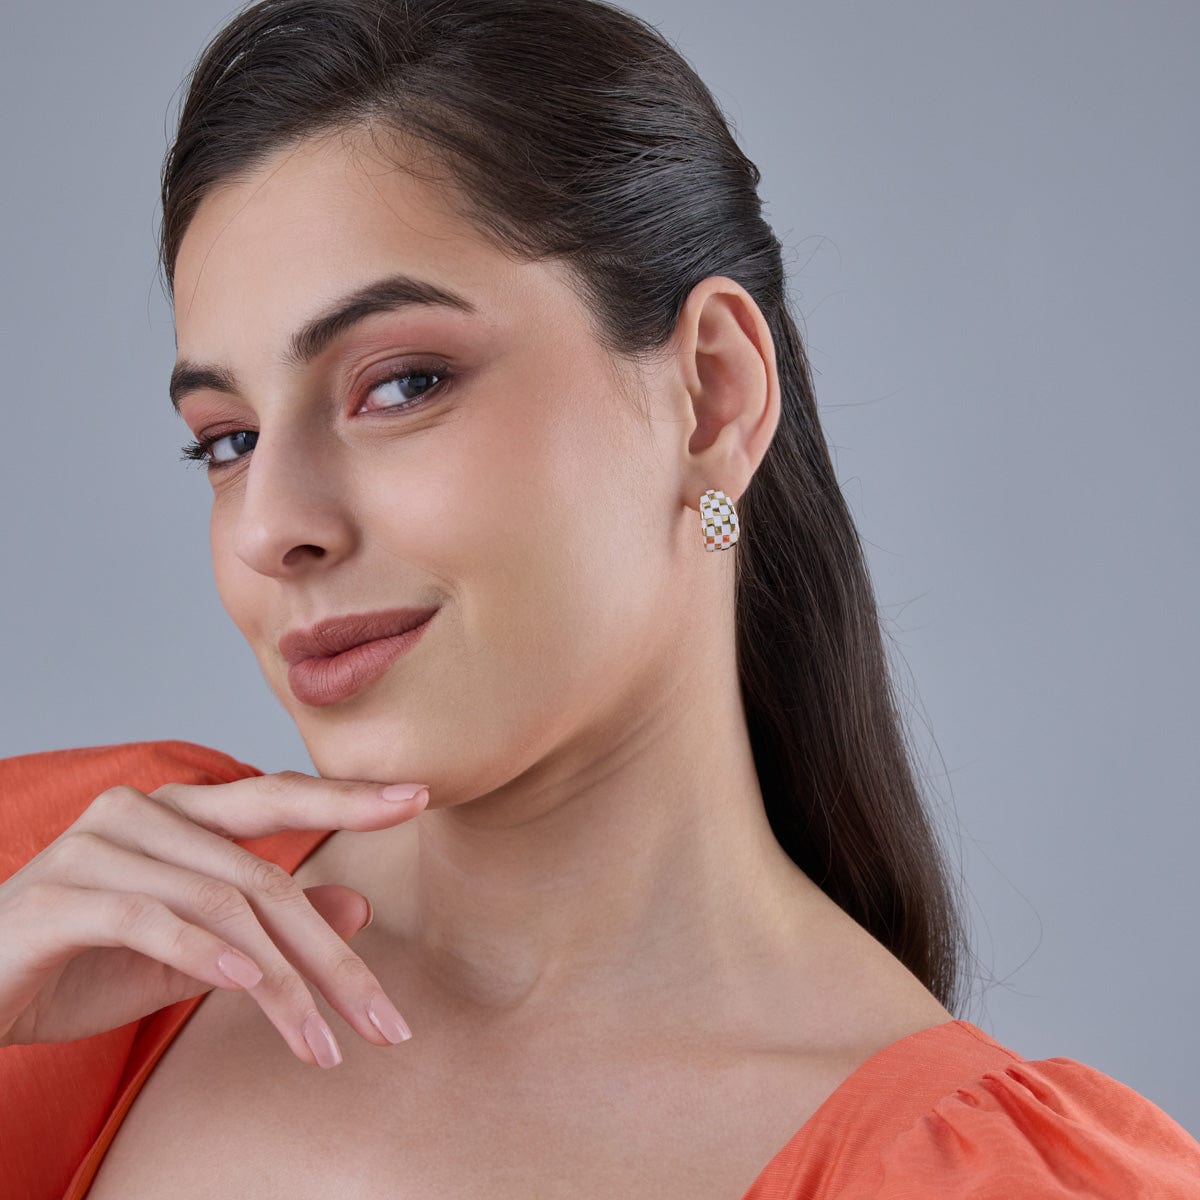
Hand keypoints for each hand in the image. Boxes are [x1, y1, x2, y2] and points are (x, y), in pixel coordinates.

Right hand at [0, 770, 429, 1067]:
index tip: (419, 798)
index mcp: (181, 812)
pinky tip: (255, 992)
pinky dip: (209, 956)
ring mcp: (100, 847)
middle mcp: (144, 813)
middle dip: (333, 952)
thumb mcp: (196, 948)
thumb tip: (360, 905)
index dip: (349, 796)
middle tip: (387, 1017)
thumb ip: (269, 925)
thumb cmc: (84, 961)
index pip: (280, 796)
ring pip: (224, 907)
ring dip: (285, 985)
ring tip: (327, 1045)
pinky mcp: (63, 897)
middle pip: (265, 874)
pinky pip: (155, 921)